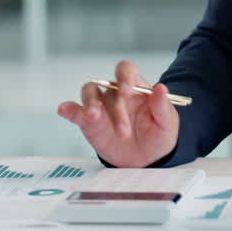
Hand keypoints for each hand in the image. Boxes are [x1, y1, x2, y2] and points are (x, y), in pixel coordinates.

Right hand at [57, 60, 179, 167]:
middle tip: (124, 132)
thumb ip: (162, 106)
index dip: (124, 76)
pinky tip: (64, 109)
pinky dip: (69, 109)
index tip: (127, 91)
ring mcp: (101, 107)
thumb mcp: (167, 123)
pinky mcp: (89, 123)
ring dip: (91, 103)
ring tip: (94, 117)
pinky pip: (76, 111)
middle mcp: (116, 94)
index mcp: (136, 88)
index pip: (126, 70)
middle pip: (109, 87)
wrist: (146, 160)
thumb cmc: (158, 136)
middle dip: (116, 109)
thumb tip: (160, 87)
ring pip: (90, 93)